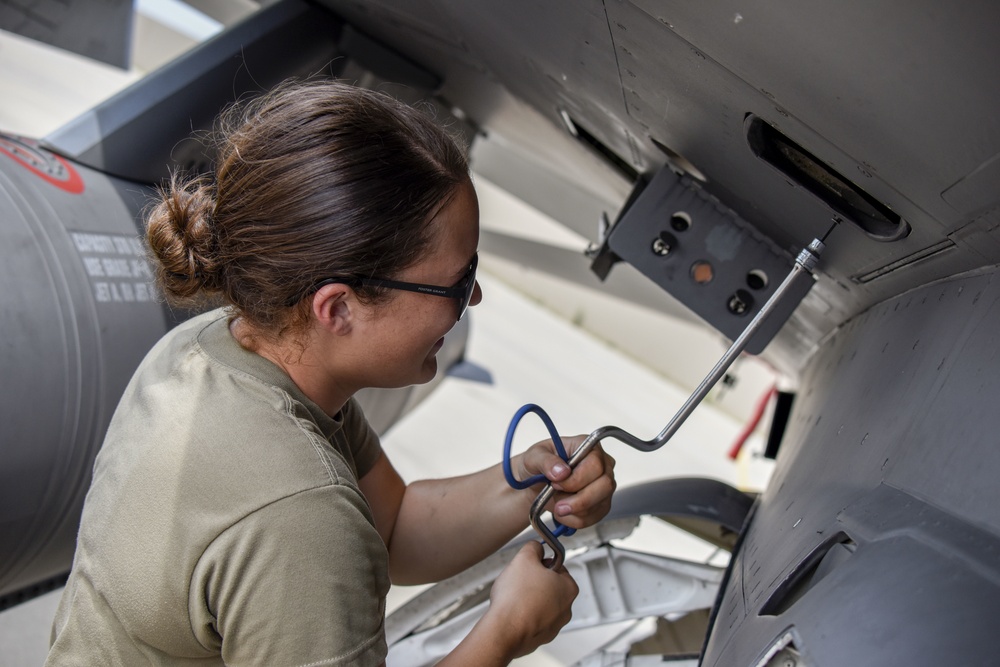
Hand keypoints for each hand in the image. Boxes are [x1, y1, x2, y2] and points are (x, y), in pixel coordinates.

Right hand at [485, 541, 578, 657]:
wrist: (504, 631)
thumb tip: (536, 548)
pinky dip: (522, 615)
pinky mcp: (540, 637)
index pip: (557, 566)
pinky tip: (511, 613)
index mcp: (569, 588)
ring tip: (512, 598)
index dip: (540, 563)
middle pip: (549, 586)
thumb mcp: (525, 558)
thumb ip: (533, 548)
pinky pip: (531, 620)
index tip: (529, 566)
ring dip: (527, 599)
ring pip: (540, 604)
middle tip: (518, 581)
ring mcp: (554, 626)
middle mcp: (566, 609)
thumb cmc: (517, 597)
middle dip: (533, 582)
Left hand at [517, 435, 616, 529]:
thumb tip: (561, 471)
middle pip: (605, 486)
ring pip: (599, 505)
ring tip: (557, 503)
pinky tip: (562, 512)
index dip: (576, 479)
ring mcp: (604, 486)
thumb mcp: (534, 457)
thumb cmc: (537, 465)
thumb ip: (546, 461)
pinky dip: (573, 519)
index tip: (556, 483)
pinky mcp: (601, 504)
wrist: (534, 484)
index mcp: (589, 448)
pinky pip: (593, 518)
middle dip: (578, 500)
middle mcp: (602, 465)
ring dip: (573, 510)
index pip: (595, 465)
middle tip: (558, 503)